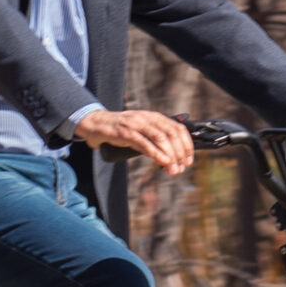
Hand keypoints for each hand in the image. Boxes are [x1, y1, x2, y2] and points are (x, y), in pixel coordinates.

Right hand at [77, 108, 194, 174]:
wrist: (96, 124)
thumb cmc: (120, 130)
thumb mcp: (142, 133)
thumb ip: (155, 141)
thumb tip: (171, 158)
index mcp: (154, 117)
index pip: (178, 128)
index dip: (187, 145)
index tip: (189, 159)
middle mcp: (147, 118)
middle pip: (172, 134)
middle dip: (180, 153)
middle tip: (182, 168)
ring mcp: (137, 124)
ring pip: (161, 138)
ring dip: (171, 155)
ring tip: (174, 169)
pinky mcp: (125, 132)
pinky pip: (144, 143)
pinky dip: (156, 153)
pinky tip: (163, 162)